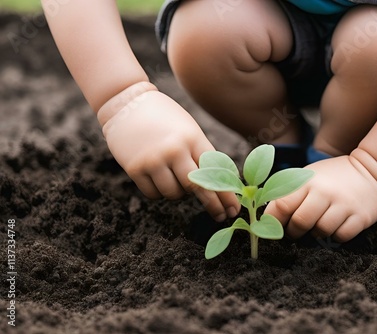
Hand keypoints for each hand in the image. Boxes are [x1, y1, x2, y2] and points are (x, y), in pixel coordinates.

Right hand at [98, 82, 239, 220]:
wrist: (126, 102)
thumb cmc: (164, 117)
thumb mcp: (188, 129)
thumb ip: (200, 154)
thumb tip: (217, 185)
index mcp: (193, 138)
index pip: (215, 171)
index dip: (227, 194)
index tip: (235, 209)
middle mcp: (175, 149)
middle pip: (198, 188)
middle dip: (212, 205)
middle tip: (221, 217)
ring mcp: (154, 159)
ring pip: (174, 194)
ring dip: (178, 193)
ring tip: (173, 175)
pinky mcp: (135, 168)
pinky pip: (154, 194)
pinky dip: (159, 192)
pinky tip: (157, 178)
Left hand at [264, 155, 376, 241]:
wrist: (372, 169)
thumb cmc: (332, 177)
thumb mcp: (309, 176)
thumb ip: (289, 193)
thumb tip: (266, 217)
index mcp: (307, 181)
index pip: (282, 205)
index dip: (273, 220)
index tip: (272, 226)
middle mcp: (325, 192)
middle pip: (300, 223)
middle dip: (293, 232)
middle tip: (295, 231)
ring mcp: (344, 205)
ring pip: (320, 232)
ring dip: (316, 233)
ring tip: (317, 225)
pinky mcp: (361, 217)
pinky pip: (341, 237)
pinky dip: (335, 236)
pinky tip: (335, 226)